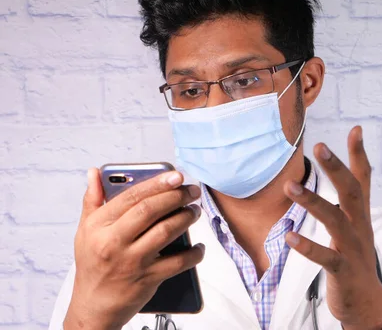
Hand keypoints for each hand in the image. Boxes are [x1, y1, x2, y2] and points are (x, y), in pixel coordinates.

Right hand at [63, 169, 204, 329]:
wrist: (93, 306)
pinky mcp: (147, 279)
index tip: (175, 175)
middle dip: (175, 196)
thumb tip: (95, 172)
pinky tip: (199, 246)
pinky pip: (178, 262)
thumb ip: (93, 200)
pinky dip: (194, 253)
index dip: (156, 183)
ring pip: (166, 231)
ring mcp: (132, 262)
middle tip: (191, 191)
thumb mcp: (85, 231)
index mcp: (98, 226)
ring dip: (186, 217)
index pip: (130, 196)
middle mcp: (114, 242)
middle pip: (149, 210)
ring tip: (195, 211)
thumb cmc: (92, 263)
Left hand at [284, 126, 381, 329]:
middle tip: (320, 147)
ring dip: (313, 202)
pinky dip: (308, 247)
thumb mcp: (357, 225)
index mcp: (361, 214)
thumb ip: (352, 199)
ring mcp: (353, 248)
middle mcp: (360, 226)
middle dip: (337, 169)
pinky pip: (326, 257)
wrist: (367, 302)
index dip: (359, 154)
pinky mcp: (343, 271)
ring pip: (335, 221)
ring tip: (289, 186)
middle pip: (352, 192)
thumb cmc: (356, 256)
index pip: (364, 178)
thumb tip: (346, 170)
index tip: (355, 128)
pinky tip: (289, 237)